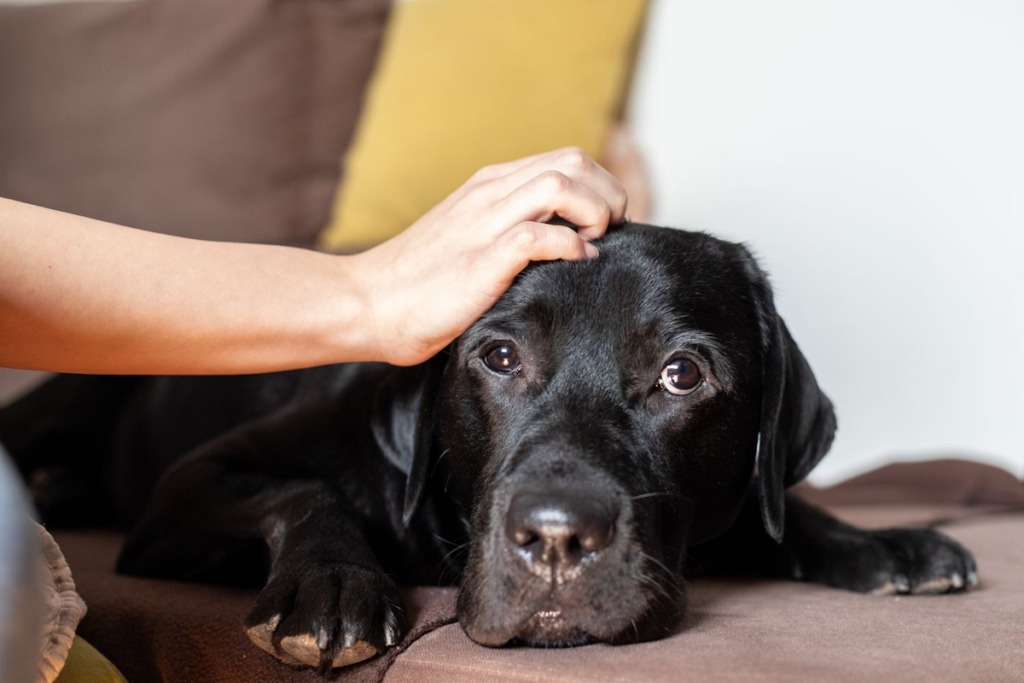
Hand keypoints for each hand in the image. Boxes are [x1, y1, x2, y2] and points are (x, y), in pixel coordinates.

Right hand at [350, 148, 627, 365]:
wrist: (365, 303)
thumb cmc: (419, 284)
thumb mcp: (470, 240)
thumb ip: (512, 230)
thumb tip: (569, 243)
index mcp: (489, 186)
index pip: (567, 159)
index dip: (602, 187)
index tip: (608, 225)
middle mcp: (488, 193)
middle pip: (573, 160)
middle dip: (608, 194)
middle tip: (612, 232)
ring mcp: (482, 223)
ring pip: (560, 184)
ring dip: (594, 212)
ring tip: (594, 244)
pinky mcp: (478, 260)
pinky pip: (537, 236)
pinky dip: (568, 247)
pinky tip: (572, 266)